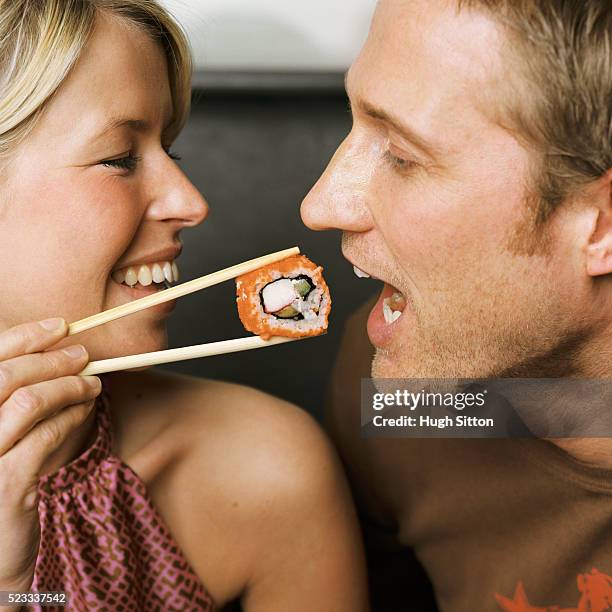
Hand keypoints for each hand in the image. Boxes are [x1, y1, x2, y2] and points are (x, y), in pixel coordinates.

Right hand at [0, 318, 99, 604]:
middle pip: (6, 376)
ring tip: (92, 384)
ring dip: (68, 386)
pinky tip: (85, 411)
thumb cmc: (1, 482)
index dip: (23, 337)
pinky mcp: (4, 484)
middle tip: (85, 355)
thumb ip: (18, 398)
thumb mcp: (3, 434)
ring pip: (27, 401)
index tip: (60, 326)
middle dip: (52, 359)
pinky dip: (72, 417)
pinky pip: (45, 436)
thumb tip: (58, 355)